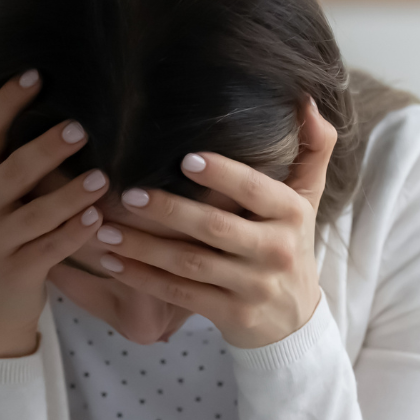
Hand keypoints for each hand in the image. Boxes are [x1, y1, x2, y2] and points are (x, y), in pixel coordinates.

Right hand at [0, 69, 107, 357]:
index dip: (7, 101)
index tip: (37, 74)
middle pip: (13, 170)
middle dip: (45, 149)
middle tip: (81, 128)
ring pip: (36, 214)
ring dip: (69, 196)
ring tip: (101, 177)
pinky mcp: (18, 271)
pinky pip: (50, 250)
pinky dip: (73, 235)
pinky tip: (97, 221)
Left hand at [88, 96, 335, 348]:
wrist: (294, 319)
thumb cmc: (290, 244)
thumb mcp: (308, 198)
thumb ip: (314, 148)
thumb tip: (306, 99)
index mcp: (292, 214)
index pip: (256, 190)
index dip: (223, 175)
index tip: (184, 158)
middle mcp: (276, 250)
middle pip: (215, 228)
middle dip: (168, 210)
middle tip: (128, 194)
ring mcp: (254, 286)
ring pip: (191, 263)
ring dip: (144, 247)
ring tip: (105, 229)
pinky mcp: (232, 315)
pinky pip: (180, 294)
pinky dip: (143, 280)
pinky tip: (113, 263)